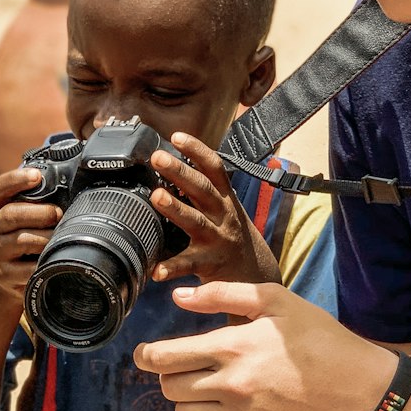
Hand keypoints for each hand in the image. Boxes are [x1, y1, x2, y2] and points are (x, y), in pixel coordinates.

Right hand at [0, 167, 60, 304]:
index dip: (15, 180)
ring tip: (60, 237)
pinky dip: (43, 262)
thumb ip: (39, 201)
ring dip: (46, 238)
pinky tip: (53, 259)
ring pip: (22, 241)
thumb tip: (72, 186)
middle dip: (40, 212)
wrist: (9, 278)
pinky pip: (27, 268)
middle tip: (58, 214)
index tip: (36, 175)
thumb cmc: (25, 238)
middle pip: (11, 215)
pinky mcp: (5, 274)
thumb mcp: (25, 217)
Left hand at [135, 281, 395, 410]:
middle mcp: (232, 384)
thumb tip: (178, 296)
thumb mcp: (277, 301)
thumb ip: (223, 294)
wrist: (358, 387)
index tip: (144, 352)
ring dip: (184, 399)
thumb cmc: (319, 337)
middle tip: (176, 364)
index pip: (166, 357)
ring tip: (199, 383)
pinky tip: (222, 402)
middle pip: (169, 387)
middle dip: (166, 375)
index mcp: (233, 346)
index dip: (147, 355)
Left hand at [149, 133, 280, 285]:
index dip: (196, 150)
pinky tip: (156, 270)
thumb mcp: (225, 207)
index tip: (177, 137)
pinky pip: (188, 264)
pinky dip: (171, 267)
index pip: (213, 168)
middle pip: (201, 189)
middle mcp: (222, 215)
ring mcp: (216, 239)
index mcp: (224, 198)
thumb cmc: (232, 235)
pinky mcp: (209, 263)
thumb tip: (173, 165)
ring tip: (156, 197)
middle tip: (157, 158)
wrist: (254, 273)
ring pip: (195, 221)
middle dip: (180, 171)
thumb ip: (204, 188)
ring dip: (176, 208)